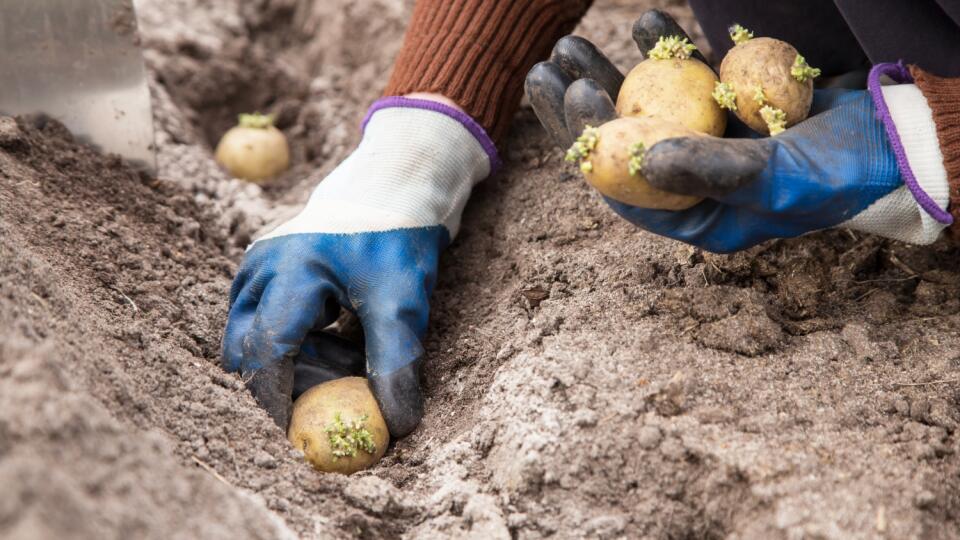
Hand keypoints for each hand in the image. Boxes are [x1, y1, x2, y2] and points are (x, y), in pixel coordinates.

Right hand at [223, 98, 495, 435]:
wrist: (396, 185)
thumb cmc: (398, 238)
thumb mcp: (404, 302)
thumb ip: (396, 364)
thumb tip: (396, 425)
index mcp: (290, 272)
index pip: (266, 353)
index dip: (278, 402)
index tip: (301, 435)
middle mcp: (261, 268)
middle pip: (248, 349)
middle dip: (284, 381)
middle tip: (331, 391)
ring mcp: (256, 266)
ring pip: (254, 337)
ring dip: (293, 361)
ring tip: (345, 351)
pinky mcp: (264, 271)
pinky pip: (264, 321)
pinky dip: (296, 342)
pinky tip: (337, 334)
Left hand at [525, 11, 948, 251]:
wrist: (897, 142)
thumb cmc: (842, 175)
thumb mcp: (776, 179)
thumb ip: (711, 171)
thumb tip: (641, 159)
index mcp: (695, 217)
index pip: (624, 184)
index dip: (590, 141)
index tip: (572, 97)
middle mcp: (693, 183)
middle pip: (621, 142)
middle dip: (583, 103)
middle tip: (549, 66)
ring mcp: (708, 142)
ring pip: (645, 106)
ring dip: (610, 74)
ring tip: (574, 43)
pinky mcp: (728, 108)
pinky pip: (687, 78)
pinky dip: (667, 50)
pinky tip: (645, 23)